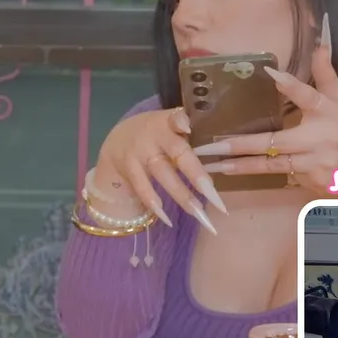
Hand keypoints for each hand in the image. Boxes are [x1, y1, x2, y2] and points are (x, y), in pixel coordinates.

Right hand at [95, 107, 225, 231]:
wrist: (119, 139)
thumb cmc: (157, 134)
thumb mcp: (169, 126)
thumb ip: (189, 138)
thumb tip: (219, 156)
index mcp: (167, 122)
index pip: (174, 117)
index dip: (179, 121)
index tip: (187, 128)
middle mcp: (153, 136)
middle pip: (176, 154)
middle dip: (196, 175)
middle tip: (215, 196)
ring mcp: (139, 153)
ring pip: (162, 175)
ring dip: (182, 196)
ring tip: (199, 214)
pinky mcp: (129, 170)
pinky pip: (142, 189)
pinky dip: (154, 204)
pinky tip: (168, 220)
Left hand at [191, 13, 337, 195]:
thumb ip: (327, 75)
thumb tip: (320, 41)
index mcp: (331, 112)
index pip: (310, 95)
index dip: (291, 84)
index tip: (272, 73)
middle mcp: (321, 139)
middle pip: (276, 142)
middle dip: (241, 145)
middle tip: (208, 146)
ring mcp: (315, 164)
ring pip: (272, 166)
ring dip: (241, 167)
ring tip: (212, 166)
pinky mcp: (311, 182)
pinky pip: (282, 176)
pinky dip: (261, 174)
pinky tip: (235, 174)